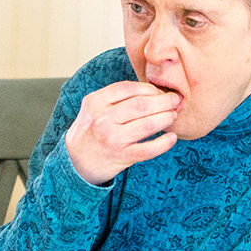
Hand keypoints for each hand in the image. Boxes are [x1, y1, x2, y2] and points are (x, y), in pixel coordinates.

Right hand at [64, 81, 179, 184]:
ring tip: (173, 115)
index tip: (160, 91)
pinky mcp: (122, 157)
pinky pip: (149, 149)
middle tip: (175, 100)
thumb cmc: (90, 131)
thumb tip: (153, 91)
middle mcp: (103, 119)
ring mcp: (113, 139)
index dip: (149, 88)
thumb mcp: (93, 107)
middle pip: (142, 105)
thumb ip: (115, 97)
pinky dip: (165, 143)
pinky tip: (173, 137)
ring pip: (148, 125)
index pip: (129, 88)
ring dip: (166, 118)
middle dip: (164, 101)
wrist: (76, 161)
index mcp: (95, 102)